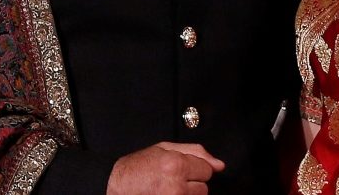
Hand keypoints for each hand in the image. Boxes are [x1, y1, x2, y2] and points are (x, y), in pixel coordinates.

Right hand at [107, 142, 224, 194]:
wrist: (118, 186)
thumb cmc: (139, 167)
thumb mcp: (165, 149)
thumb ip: (196, 153)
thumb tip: (220, 165)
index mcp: (176, 165)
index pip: (207, 170)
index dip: (195, 168)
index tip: (182, 168)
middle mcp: (177, 186)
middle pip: (204, 188)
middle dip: (192, 183)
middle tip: (173, 179)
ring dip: (187, 194)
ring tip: (168, 188)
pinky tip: (167, 194)